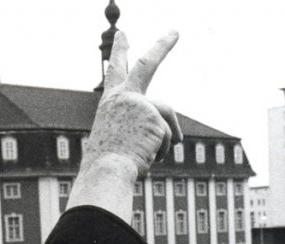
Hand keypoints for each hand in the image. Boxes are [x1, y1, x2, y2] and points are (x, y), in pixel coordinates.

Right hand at [68, 30, 180, 221]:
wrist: (107, 170)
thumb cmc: (110, 164)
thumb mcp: (122, 142)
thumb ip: (141, 131)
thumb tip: (177, 138)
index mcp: (111, 101)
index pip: (116, 70)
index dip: (119, 50)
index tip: (123, 33)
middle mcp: (125, 95)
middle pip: (147, 63)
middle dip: (162, 45)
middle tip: (175, 32)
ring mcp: (140, 103)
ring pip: (166, 115)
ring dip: (167, 138)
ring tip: (151, 155)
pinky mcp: (155, 116)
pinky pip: (169, 136)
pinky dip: (162, 151)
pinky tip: (146, 156)